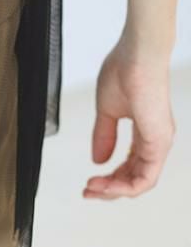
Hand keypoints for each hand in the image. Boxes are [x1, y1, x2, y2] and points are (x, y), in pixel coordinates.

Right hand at [84, 35, 175, 199]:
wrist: (136, 55)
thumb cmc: (124, 72)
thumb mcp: (107, 112)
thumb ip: (104, 136)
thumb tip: (98, 160)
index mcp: (145, 134)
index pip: (130, 168)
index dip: (108, 179)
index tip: (87, 181)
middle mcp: (155, 141)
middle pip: (134, 179)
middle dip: (108, 189)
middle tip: (86, 191)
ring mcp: (159, 142)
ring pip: (141, 183)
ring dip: (114, 191)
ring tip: (92, 189)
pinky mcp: (158, 141)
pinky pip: (146, 177)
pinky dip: (125, 186)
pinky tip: (106, 185)